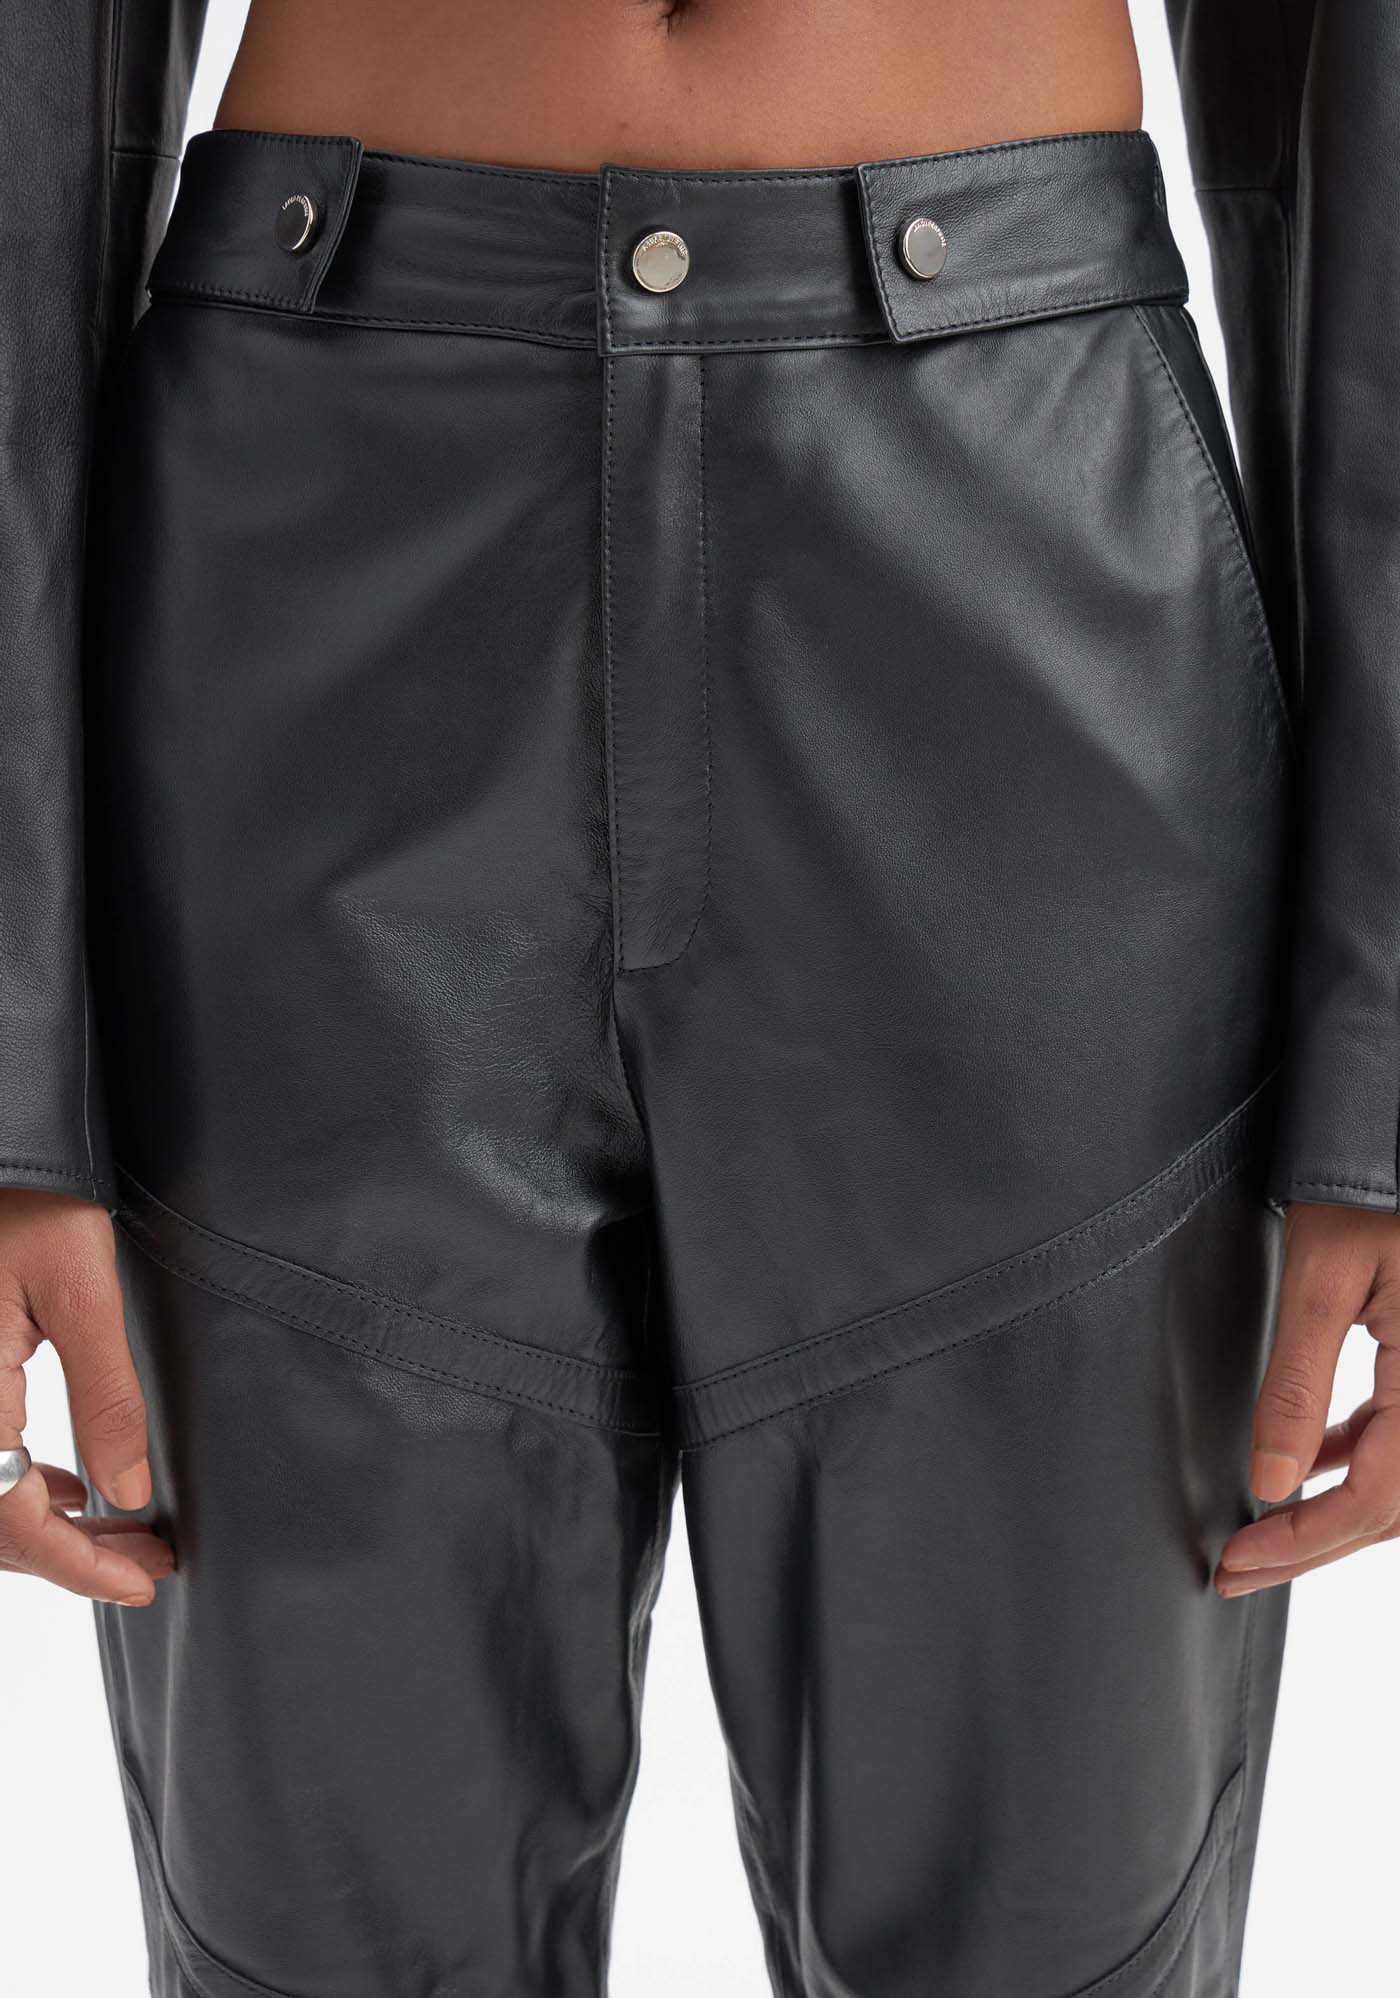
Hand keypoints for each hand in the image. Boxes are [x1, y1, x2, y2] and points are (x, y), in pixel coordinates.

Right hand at [0, 1189, 172, 1605]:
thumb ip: (105, 1396)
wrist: (1, 1147)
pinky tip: (71, 1484)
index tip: (137, 1583)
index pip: (7, 1517)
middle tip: (147, 1563)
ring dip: (47, 1524)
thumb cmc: (31, 1201)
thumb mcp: (82, 1293)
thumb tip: (126, 1493)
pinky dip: (20, 1485)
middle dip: (68, 1554)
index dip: (73, 1564)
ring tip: (124, 1532)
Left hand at [1217, 1200, 1399, 1595]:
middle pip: (1393, 1507)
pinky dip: (1351, 1464)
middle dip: (1312, 1545)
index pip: (1377, 1497)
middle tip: (1234, 1570)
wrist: (1390, 1141)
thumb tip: (1271, 1480)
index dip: (1305, 1541)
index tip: (1238, 1560)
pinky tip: (1300, 1468)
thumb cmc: (1364, 1188)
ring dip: (1331, 1514)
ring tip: (1256, 1536)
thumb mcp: (1320, 1280)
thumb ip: (1296, 1382)